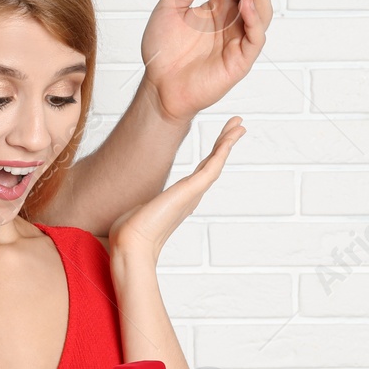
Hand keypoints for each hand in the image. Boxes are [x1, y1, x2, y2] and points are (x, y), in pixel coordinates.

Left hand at [108, 117, 244, 262]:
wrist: (130, 243)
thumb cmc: (129, 232)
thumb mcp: (137, 210)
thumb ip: (141, 205)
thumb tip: (131, 206)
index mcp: (180, 199)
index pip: (201, 171)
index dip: (212, 155)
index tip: (221, 142)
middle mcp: (190, 196)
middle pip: (212, 164)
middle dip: (225, 144)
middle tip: (238, 127)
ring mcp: (192, 194)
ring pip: (216, 163)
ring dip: (228, 143)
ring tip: (239, 126)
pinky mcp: (190, 191)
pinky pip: (212, 168)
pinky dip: (222, 152)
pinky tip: (229, 138)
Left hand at [140, 0, 270, 125]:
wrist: (157, 85)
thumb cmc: (163, 50)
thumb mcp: (170, 7)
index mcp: (220, 7)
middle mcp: (233, 21)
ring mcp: (239, 40)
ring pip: (260, 12)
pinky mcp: (240, 60)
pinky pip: (254, 38)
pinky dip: (254, 21)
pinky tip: (245, 4)